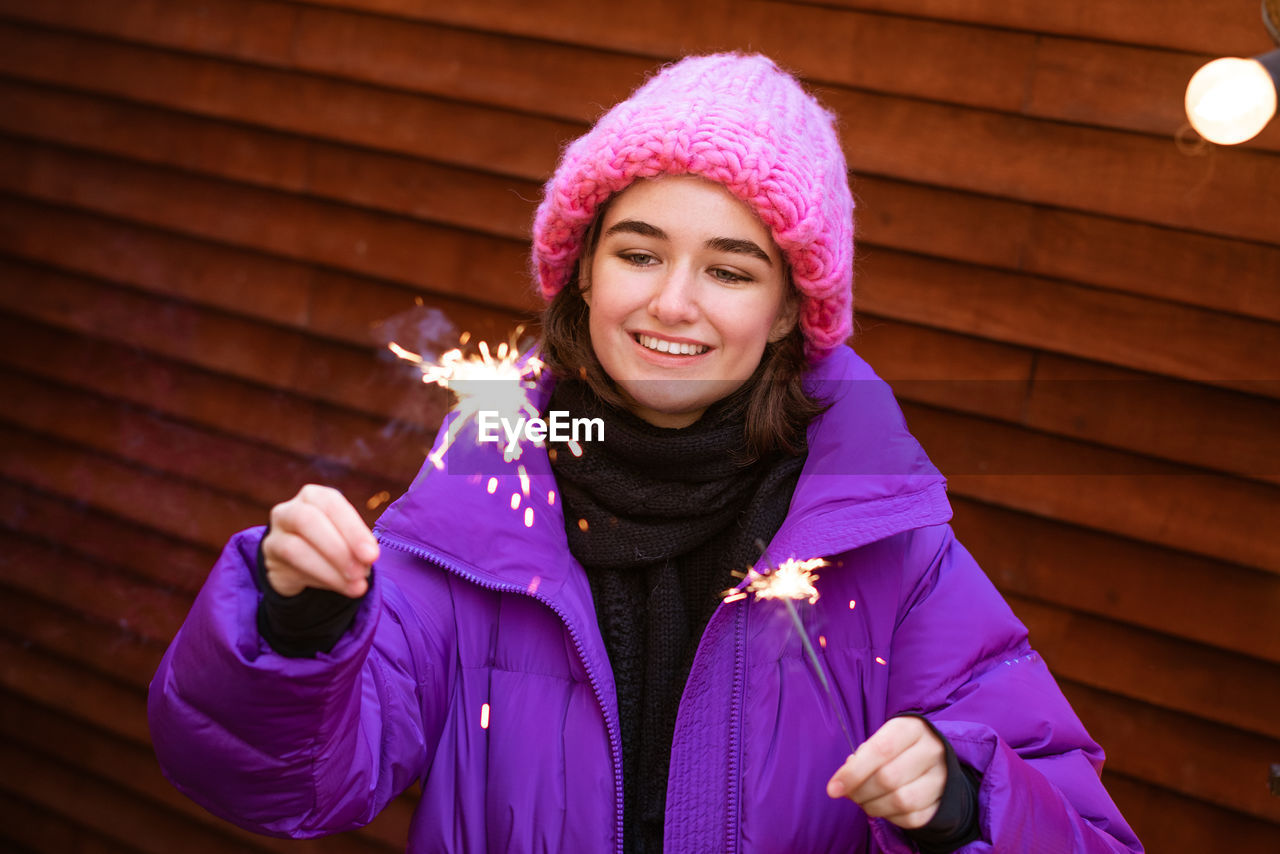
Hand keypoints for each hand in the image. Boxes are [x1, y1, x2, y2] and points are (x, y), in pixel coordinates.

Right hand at [262, 484, 378, 597]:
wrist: (302, 563)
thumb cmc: (334, 541)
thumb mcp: (349, 537)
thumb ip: (358, 545)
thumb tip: (366, 561)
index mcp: (314, 496)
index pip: (331, 504)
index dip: (353, 529)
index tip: (372, 555)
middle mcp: (290, 510)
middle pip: (307, 520)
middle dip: (339, 549)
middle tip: (362, 571)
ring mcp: (275, 534)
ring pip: (295, 549)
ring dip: (330, 570)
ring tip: (355, 584)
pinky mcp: (269, 559)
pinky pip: (290, 569)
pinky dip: (320, 579)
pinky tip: (340, 586)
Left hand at [826, 716, 946, 829]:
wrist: (935, 758)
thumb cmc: (898, 746)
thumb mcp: (882, 738)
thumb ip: (861, 756)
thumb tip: (842, 782)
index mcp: (912, 728)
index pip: (881, 750)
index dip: (853, 772)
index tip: (833, 788)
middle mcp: (931, 751)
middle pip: (888, 778)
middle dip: (860, 791)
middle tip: (849, 794)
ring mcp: (941, 778)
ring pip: (901, 801)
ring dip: (873, 806)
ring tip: (863, 801)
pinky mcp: (944, 802)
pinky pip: (912, 817)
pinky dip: (890, 817)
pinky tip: (882, 807)